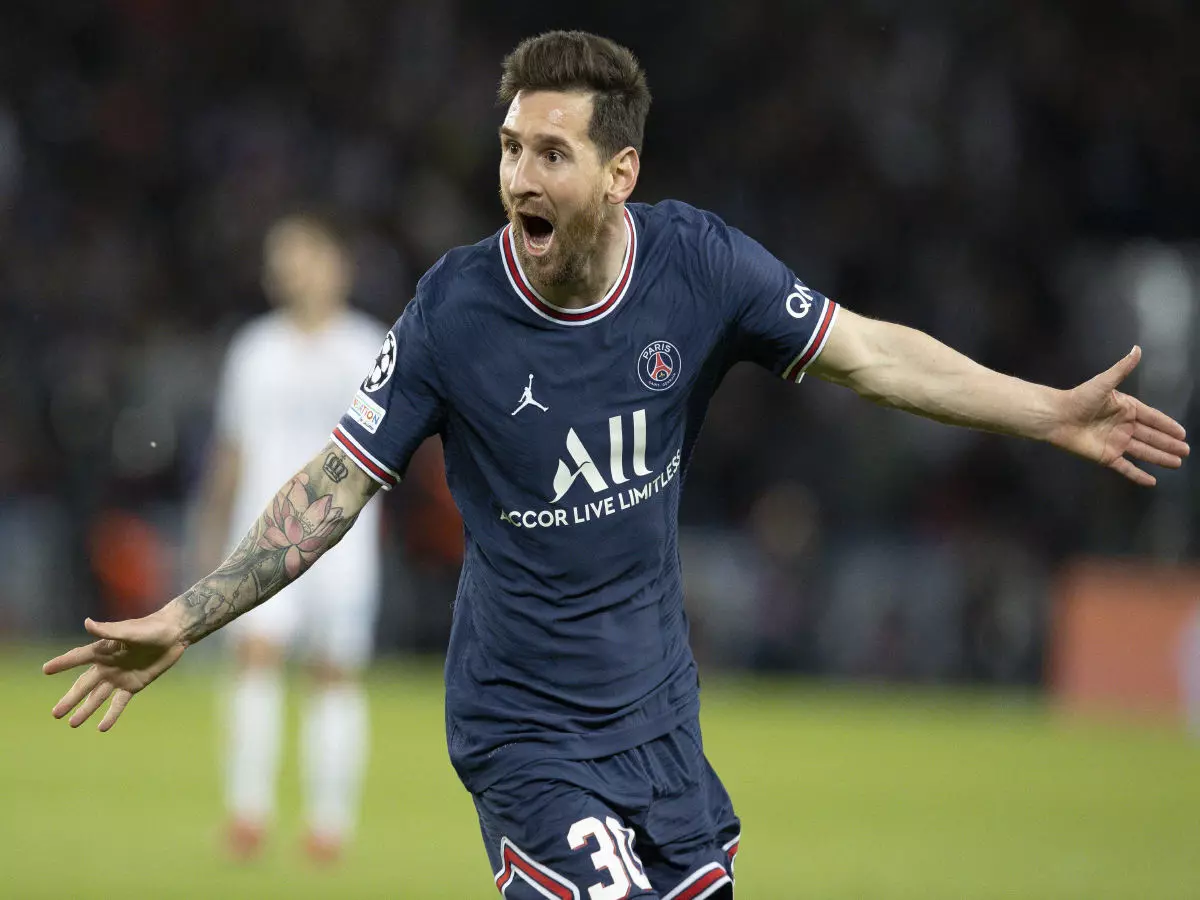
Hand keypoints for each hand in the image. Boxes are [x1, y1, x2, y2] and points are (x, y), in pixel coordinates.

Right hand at [43, 609, 187, 730]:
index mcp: (103, 650)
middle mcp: (107, 666)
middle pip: (84, 685)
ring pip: (98, 697)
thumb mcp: (130, 631)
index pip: (78, 657)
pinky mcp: (133, 685)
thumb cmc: (152, 628)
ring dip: (85, 710)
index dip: (62, 663)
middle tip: (55, 714)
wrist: (174, 634)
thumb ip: (109, 631)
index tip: (45, 670)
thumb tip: (86, 623)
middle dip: (70, 699)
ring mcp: (119, 677)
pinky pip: (119, 703)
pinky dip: (111, 715)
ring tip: (72, 724)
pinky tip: (102, 727)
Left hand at [1052, 346, 1189, 485]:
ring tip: (1177, 462)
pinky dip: (1137, 475)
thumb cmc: (1079, 398)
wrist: (1056, 417)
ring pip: (1143, 452)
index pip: (1152, 418)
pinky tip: (1151, 481)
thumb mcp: (1104, 382)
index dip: (1167, 425)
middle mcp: (1123, 426)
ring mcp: (1115, 442)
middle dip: (1169, 443)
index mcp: (1125, 409)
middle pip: (1151, 436)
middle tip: (1186, 450)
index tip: (1182, 432)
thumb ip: (1122, 368)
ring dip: (1160, 457)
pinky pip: (1125, 467)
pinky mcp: (1106, 456)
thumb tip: (1137, 349)